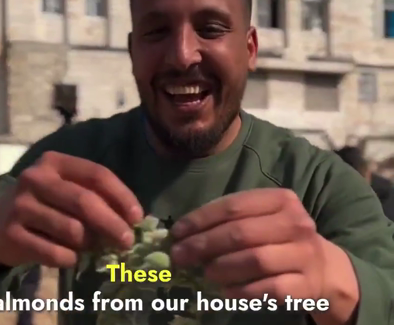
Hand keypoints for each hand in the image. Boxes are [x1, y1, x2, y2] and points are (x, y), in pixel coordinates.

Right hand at [0, 152, 142, 269]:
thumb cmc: (43, 206)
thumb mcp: (65, 191)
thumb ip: (95, 197)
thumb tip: (132, 219)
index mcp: (55, 162)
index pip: (97, 174)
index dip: (121, 196)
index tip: (137, 217)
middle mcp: (35, 179)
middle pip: (85, 202)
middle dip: (112, 224)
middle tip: (127, 242)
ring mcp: (20, 206)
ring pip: (72, 230)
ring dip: (90, 244)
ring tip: (92, 247)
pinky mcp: (12, 234)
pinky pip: (55, 253)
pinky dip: (70, 259)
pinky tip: (71, 257)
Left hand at [169, 188, 324, 300]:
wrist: (322, 268)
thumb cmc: (277, 239)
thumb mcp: (258, 220)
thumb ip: (227, 222)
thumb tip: (182, 235)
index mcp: (280, 200)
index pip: (233, 206)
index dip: (201, 219)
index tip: (177, 232)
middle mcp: (296, 224)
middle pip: (241, 233)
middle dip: (204, 245)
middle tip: (180, 256)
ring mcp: (304, 254)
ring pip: (255, 260)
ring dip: (222, 268)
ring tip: (205, 273)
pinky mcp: (306, 285)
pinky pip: (269, 289)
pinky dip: (242, 291)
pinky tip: (225, 291)